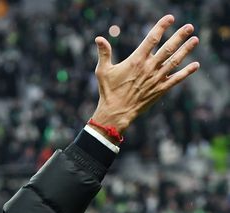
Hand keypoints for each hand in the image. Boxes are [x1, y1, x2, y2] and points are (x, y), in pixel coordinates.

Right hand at [90, 14, 199, 134]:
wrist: (115, 113)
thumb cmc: (108, 91)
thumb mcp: (103, 71)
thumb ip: (104, 53)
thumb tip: (98, 38)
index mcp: (136, 60)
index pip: (152, 38)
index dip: (162, 26)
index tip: (170, 18)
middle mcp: (149, 68)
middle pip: (168, 48)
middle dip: (180, 36)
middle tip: (189, 27)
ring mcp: (156, 79)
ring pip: (175, 61)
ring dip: (186, 50)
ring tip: (195, 39)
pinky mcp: (160, 90)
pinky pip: (176, 79)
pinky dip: (187, 72)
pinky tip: (196, 65)